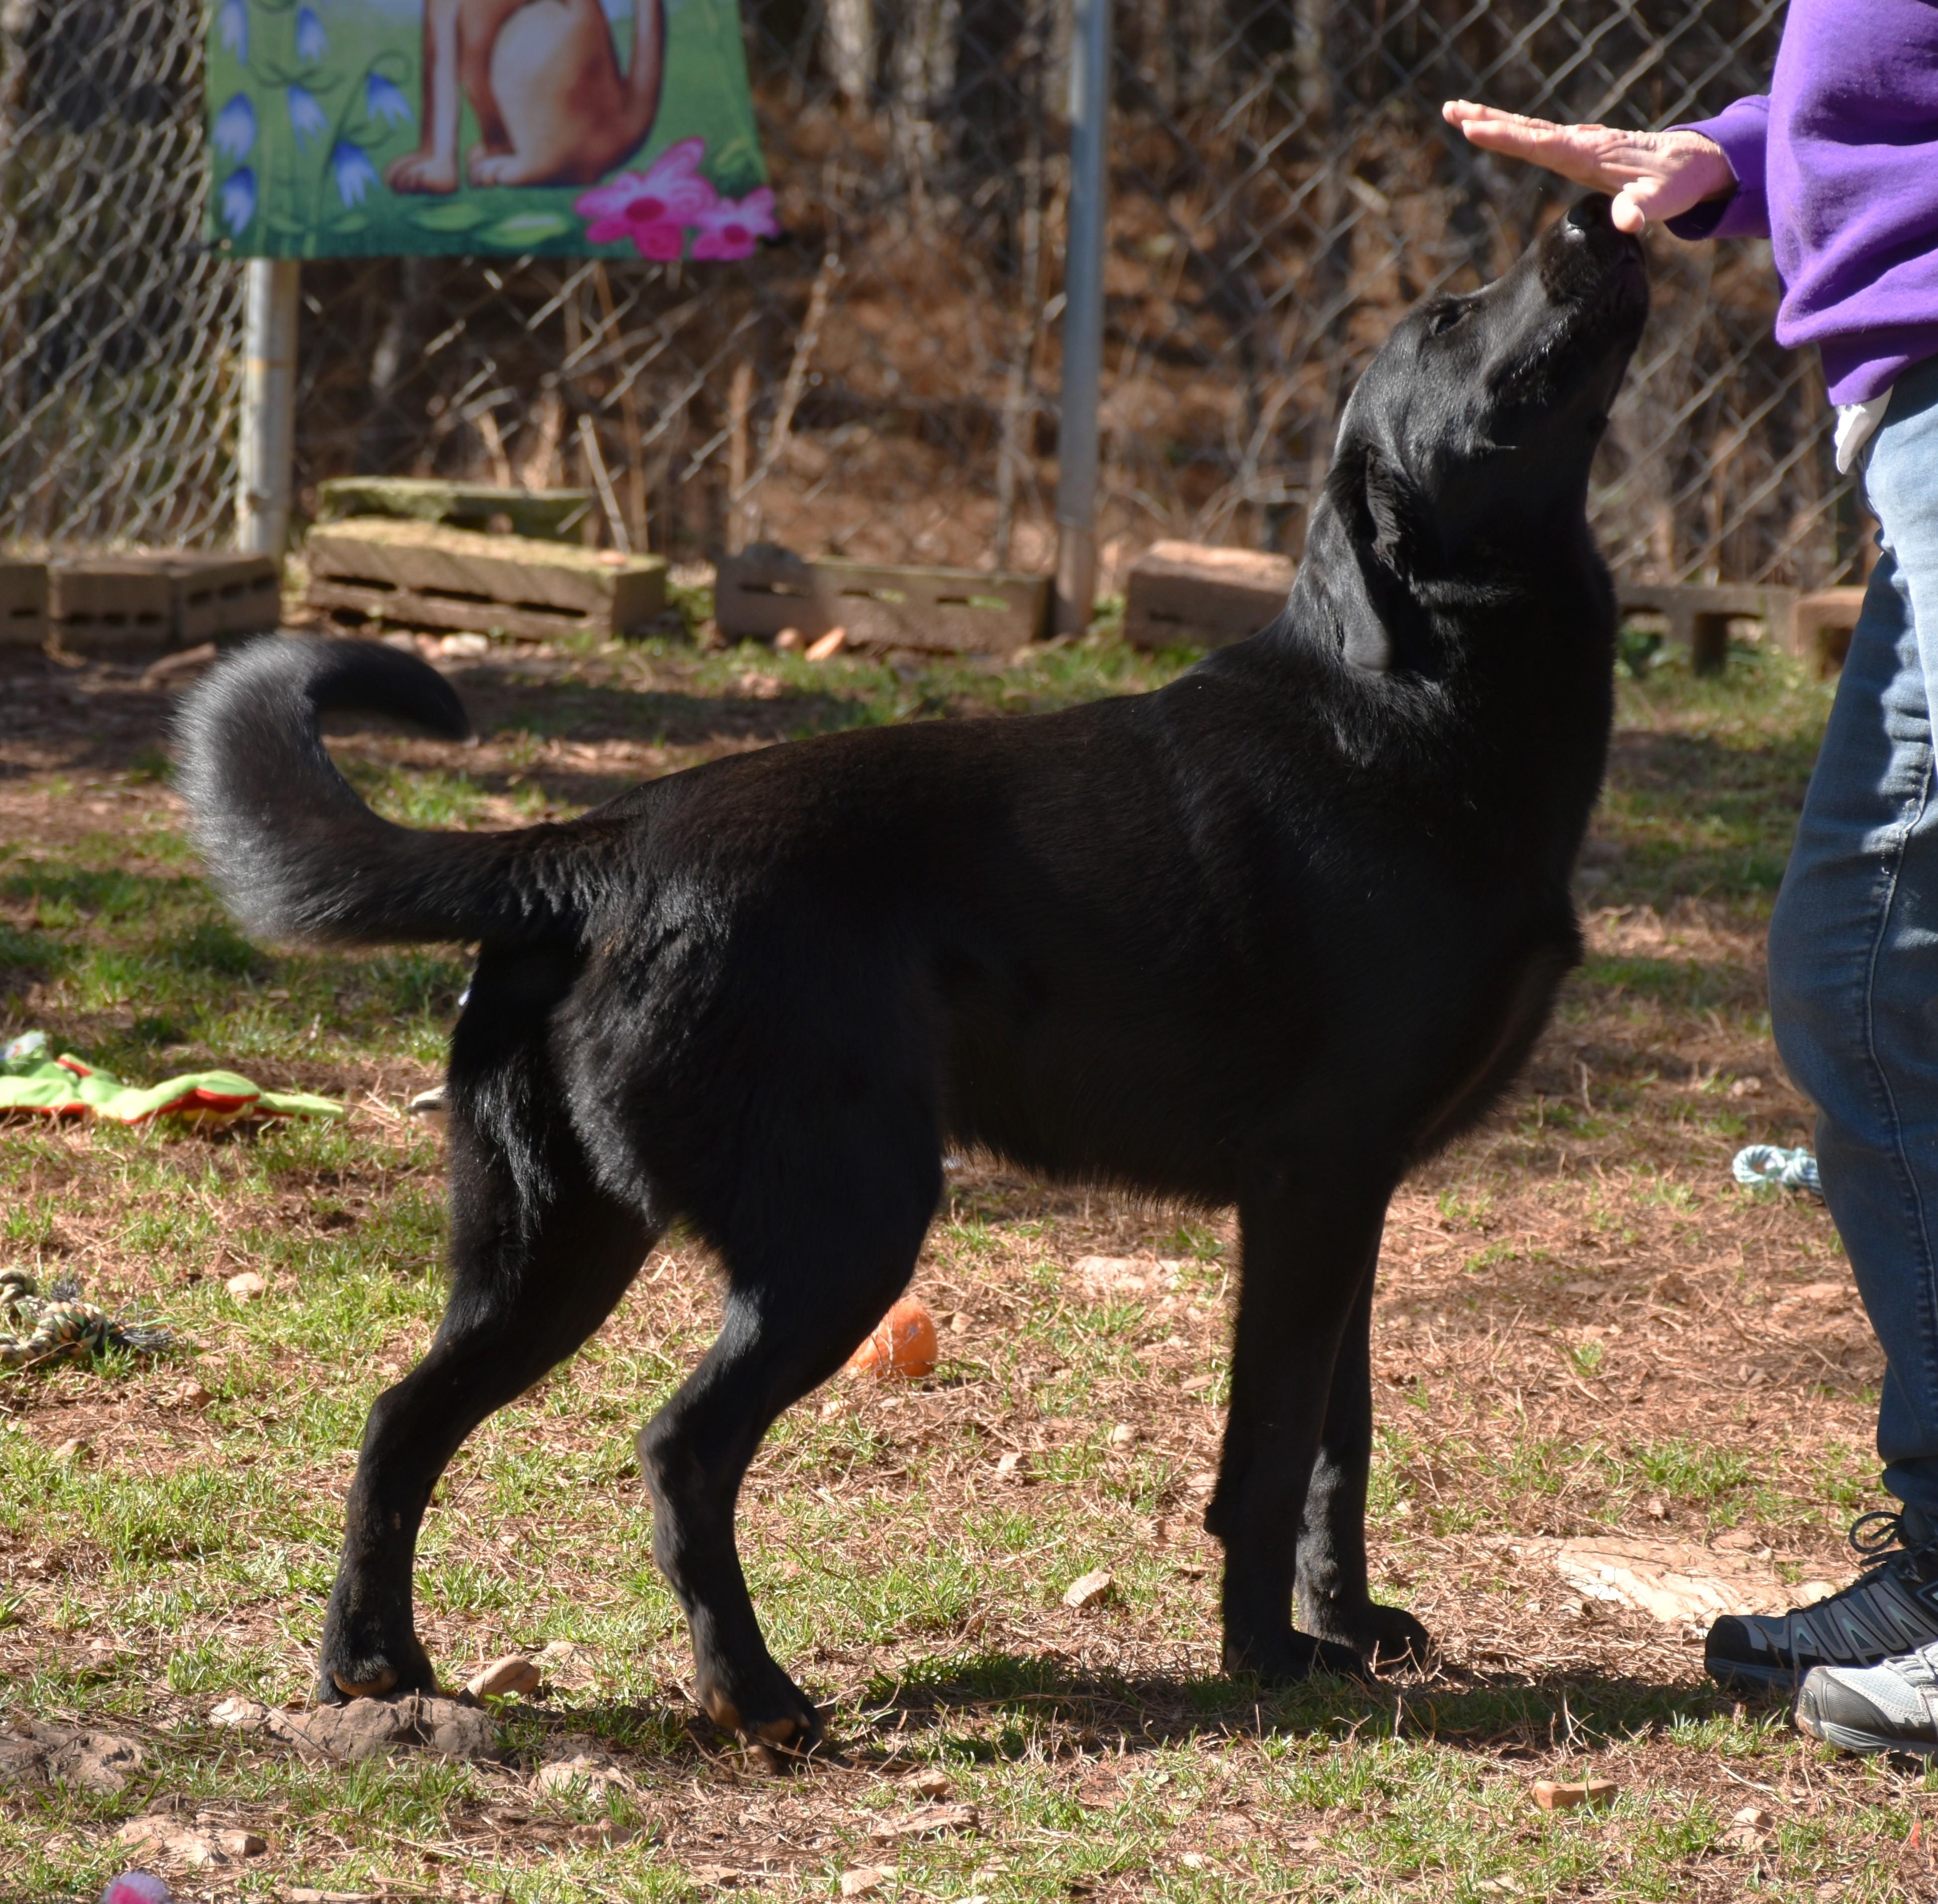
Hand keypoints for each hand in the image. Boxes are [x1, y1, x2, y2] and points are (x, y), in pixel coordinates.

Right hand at [1442, 101, 1733, 233]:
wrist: (1692, 163)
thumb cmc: (1676, 186)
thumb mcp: (1662, 203)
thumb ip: (1641, 211)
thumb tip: (1627, 223)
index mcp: (1587, 154)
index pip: (1538, 144)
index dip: (1505, 137)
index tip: (1473, 128)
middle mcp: (1578, 143)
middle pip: (1524, 129)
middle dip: (1487, 119)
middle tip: (1450, 110)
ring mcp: (1577, 143)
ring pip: (1528, 128)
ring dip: (1492, 120)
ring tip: (1457, 112)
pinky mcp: (1578, 148)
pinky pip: (1537, 136)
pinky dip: (1511, 129)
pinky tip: (1495, 127)